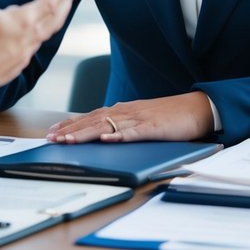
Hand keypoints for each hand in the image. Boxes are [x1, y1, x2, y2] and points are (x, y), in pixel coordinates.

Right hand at [0, 0, 79, 86]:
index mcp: (23, 21)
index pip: (48, 1)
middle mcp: (30, 37)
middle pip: (55, 15)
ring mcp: (26, 52)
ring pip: (47, 31)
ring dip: (57, 16)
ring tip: (62, 7)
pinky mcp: (18, 64)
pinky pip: (35, 45)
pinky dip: (40, 34)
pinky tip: (36, 34)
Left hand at [46, 92, 214, 142]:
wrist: (197, 108)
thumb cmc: (169, 116)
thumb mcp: (141, 119)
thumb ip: (123, 125)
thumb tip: (102, 135)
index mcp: (123, 110)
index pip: (91, 116)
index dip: (70, 125)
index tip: (52, 133)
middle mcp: (127, 112)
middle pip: (93, 120)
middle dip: (71, 131)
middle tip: (51, 139)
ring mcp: (140, 119)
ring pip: (108, 126)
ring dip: (87, 133)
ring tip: (69, 141)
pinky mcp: (154, 127)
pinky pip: (134, 132)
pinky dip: (119, 136)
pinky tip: (107, 140)